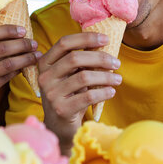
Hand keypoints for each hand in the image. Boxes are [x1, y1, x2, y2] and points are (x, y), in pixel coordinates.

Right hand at [0, 25, 39, 128]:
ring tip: (35, 55)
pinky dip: (17, 71)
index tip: (21, 30)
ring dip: (25, 58)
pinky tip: (25, 68)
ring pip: (6, 63)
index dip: (7, 30)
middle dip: (21, 44)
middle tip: (33, 43)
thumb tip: (1, 36)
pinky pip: (5, 78)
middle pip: (0, 48)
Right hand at [38, 32, 121, 154]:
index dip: (86, 38)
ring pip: (84, 77)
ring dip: (106, 76)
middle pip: (75, 59)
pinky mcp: (62, 109)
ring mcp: (51, 94)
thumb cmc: (68, 95)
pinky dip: (103, 92)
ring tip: (117, 79)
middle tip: (116, 62)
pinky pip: (88, 96)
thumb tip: (102, 44)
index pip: (64, 43)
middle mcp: (45, 77)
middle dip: (100, 58)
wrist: (59, 125)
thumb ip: (78, 61)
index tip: (105, 39)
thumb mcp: (68, 75)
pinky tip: (111, 91)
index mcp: (45, 63)